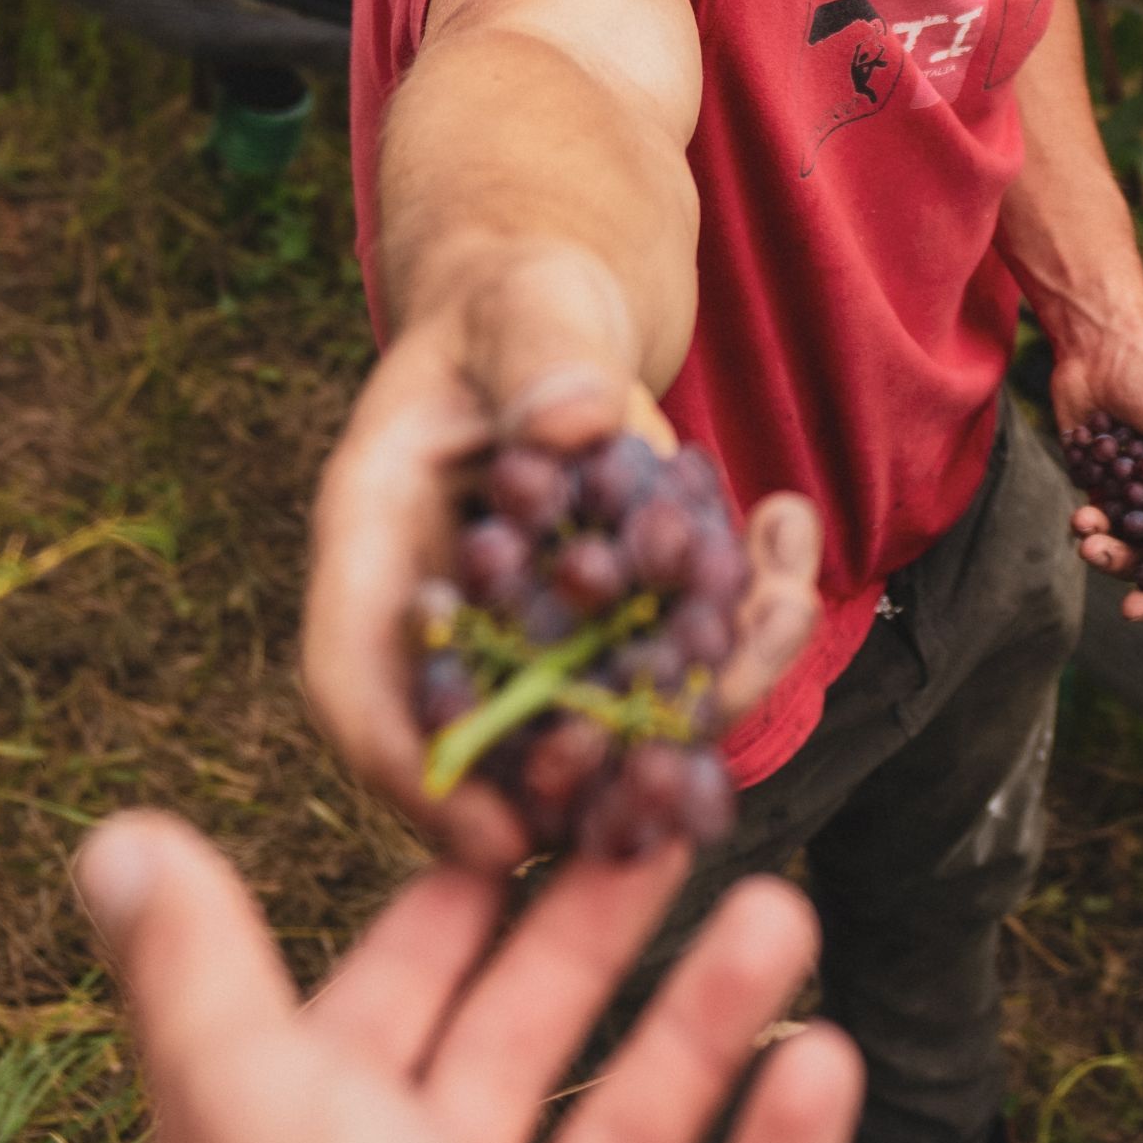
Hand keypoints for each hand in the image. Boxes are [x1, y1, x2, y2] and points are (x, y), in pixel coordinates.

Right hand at [301, 239, 823, 867]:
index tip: (493, 838)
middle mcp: (454, 613)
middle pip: (495, 740)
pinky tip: (788, 531)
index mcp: (373, 543)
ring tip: (783, 605)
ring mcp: (546, 632)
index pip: (354, 683)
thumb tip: (575, 421)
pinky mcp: (627, 623)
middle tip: (681, 777)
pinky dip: (754, 621)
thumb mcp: (518, 305)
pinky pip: (692, 660)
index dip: (410, 771)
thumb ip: (539, 356)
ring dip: (707, 692)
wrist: (557, 313)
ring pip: (616, 715)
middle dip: (596, 771)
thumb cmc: (512, 304)